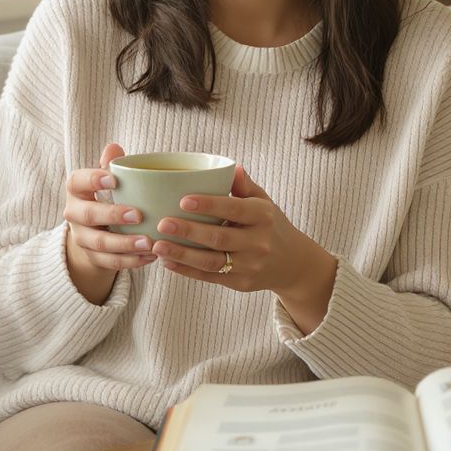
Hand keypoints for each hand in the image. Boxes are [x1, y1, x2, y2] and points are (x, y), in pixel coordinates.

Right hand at [63, 144, 156, 297]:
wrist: (93, 228)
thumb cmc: (106, 194)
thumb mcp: (106, 177)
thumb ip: (111, 164)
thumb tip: (114, 147)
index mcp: (76, 189)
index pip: (78, 181)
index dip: (93, 179)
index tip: (114, 179)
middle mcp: (73, 213)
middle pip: (87, 215)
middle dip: (112, 215)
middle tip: (137, 215)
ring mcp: (81, 237)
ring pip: (99, 243)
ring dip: (124, 244)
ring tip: (149, 242)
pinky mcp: (92, 257)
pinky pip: (110, 262)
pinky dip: (130, 261)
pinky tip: (150, 257)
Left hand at [152, 165, 337, 331]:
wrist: (292, 263)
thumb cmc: (269, 224)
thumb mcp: (263, 201)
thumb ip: (244, 186)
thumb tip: (231, 167)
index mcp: (262, 216)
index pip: (234, 209)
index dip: (209, 205)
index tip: (183, 200)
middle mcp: (258, 242)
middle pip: (219, 238)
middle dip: (188, 231)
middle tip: (162, 223)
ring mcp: (250, 266)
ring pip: (211, 262)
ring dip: (182, 254)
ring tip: (157, 245)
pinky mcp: (240, 283)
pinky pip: (209, 277)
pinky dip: (186, 270)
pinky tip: (167, 262)